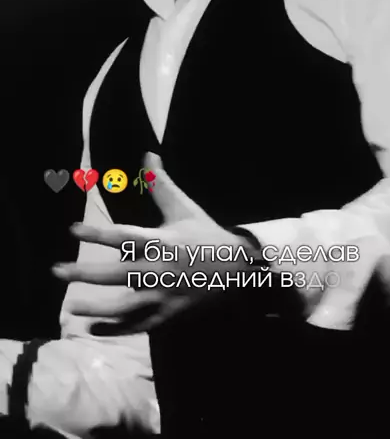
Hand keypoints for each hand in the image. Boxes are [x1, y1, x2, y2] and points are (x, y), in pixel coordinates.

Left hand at [52, 152, 257, 334]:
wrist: (236, 268)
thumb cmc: (204, 234)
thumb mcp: (183, 208)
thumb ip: (161, 184)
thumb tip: (148, 154)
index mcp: (162, 241)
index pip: (125, 236)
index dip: (98, 234)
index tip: (73, 230)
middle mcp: (160, 270)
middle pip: (118, 274)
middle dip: (86, 273)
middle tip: (58, 271)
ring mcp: (163, 296)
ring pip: (125, 306)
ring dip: (97, 307)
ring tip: (71, 305)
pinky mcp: (167, 314)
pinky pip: (137, 326)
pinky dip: (115, 330)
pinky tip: (92, 328)